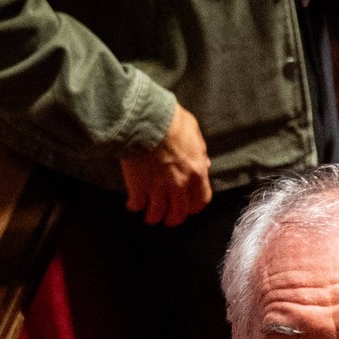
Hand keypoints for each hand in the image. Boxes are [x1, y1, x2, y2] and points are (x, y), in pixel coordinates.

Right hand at [118, 104, 215, 226]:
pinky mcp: (138, 185)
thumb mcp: (193, 130)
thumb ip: (200, 150)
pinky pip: (137, 204)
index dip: (194, 207)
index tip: (189, 208)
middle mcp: (179, 183)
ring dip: (154, 217)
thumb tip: (206, 163)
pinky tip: (132, 205)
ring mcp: (158, 186)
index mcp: (196, 171)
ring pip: (158, 213)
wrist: (144, 119)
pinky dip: (135, 206)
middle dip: (174, 219)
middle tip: (168, 220)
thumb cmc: (170, 119)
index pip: (201, 199)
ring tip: (149, 217)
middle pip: (179, 212)